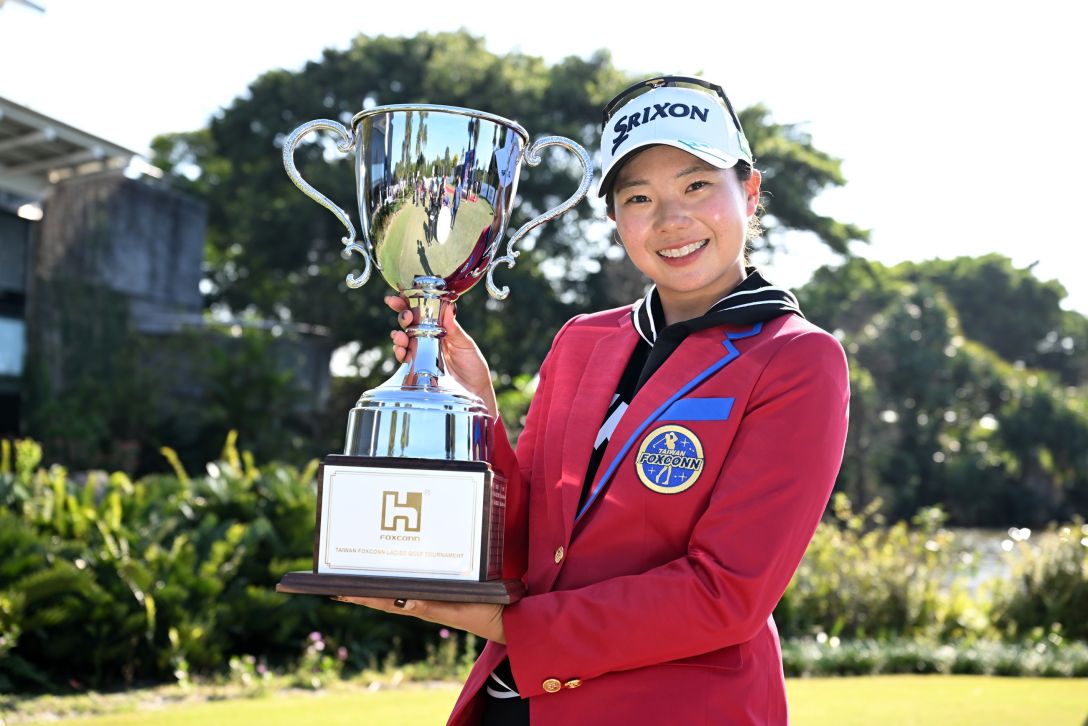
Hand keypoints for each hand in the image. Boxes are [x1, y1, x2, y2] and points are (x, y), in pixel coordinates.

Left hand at [333, 596, 505, 643]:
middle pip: (386, 596)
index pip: (385, 601)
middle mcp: (424, 603)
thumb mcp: (458, 610)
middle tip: (337, 584)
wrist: (509, 619)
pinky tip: (399, 577)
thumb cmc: (485, 614)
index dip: (363, 595)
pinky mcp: (446, 594)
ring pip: (398, 592)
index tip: (339, 591)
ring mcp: (434, 599)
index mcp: (423, 607)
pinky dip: (402, 582)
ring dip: (379, 586)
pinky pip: (417, 586)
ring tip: (358, 581)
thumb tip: (404, 601)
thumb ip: (433, 606)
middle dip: (363, 590)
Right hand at [385, 295, 497, 416]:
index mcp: (439, 328)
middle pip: (409, 323)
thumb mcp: (466, 345)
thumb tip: (447, 306)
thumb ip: (454, 329)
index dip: (409, 302)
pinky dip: (399, 352)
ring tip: (400, 336)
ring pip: (404, 340)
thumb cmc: (473, 366)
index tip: (399, 296)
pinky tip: (400, 350)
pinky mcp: (417, 368)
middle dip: (402, 316)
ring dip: (398, 336)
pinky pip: (404, 358)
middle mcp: (427, 339)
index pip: (422, 311)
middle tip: (406, 317)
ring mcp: (421, 353)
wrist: (475, 392)